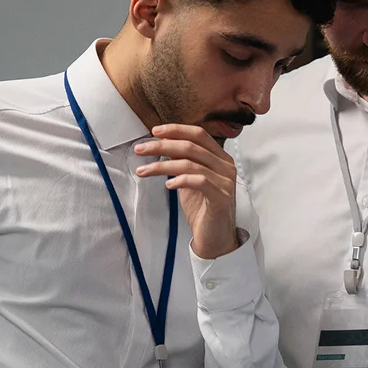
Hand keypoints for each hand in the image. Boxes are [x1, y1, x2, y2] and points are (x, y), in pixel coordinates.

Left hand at [134, 124, 238, 258]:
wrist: (214, 238)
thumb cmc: (202, 209)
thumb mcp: (188, 180)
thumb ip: (181, 161)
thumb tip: (163, 144)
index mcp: (220, 158)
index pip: (199, 134)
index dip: (176, 130)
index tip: (154, 132)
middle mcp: (226, 167)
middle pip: (191, 146)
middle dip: (162, 146)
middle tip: (141, 149)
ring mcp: (226, 182)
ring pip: (191, 164)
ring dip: (162, 166)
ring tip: (144, 171)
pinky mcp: (222, 198)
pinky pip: (199, 182)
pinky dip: (180, 180)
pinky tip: (168, 185)